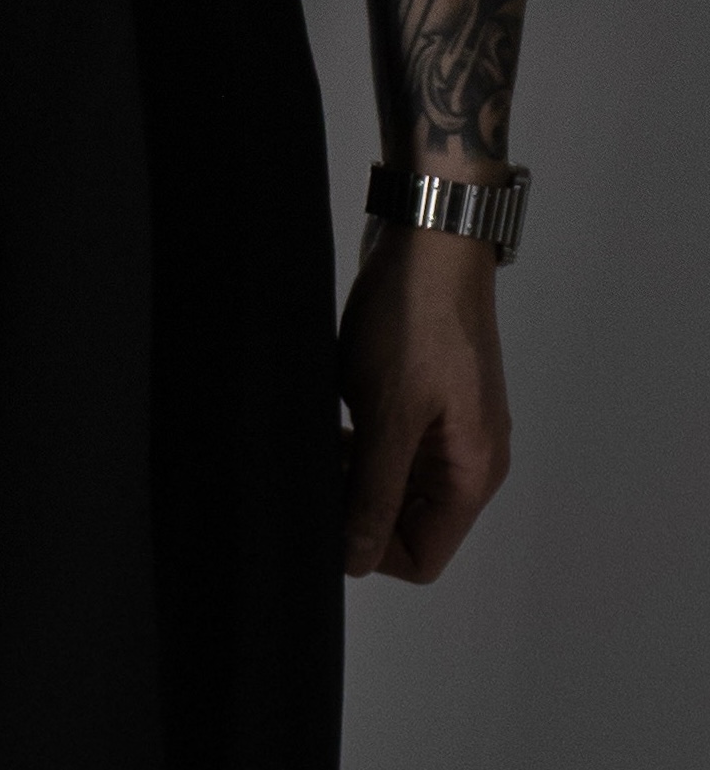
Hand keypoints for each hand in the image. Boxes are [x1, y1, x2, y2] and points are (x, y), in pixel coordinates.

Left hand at [338, 224, 510, 581]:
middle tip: (319, 459)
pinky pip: (387, 435)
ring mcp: (446, 419)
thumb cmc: (418, 316)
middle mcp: (466, 453)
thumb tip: (356, 557)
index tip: (326, 509)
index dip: (369, 545)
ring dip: (352, 462)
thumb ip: (373, 492)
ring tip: (324, 424)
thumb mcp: (389, 414)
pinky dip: (357, 430)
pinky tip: (332, 402)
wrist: (427, 234)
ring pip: (390, 474)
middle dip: (355, 497)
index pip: (422, 554)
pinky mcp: (423, 388)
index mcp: (472, 470)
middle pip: (405, 517)